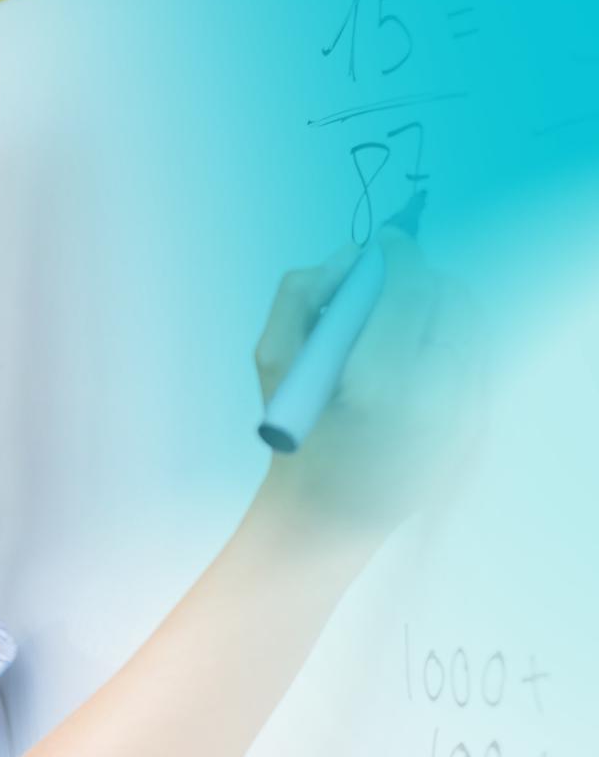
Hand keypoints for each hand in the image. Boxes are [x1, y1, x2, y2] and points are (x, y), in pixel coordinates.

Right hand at [251, 227, 484, 549]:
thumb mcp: (274, 364)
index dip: (398, 253)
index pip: (410, 289)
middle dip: (418, 280)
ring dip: (438, 309)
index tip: (385, 241)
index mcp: (382, 386)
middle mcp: (439, 400)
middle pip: (451, 299)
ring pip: (472, 324)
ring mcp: (469, 418)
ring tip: (397, 326)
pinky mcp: (483, 426)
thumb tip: (349, 254)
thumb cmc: (297, 440)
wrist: (329, 516)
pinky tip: (414, 361)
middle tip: (384, 288)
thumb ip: (300, 297)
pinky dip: (449, 342)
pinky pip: (478, 356)